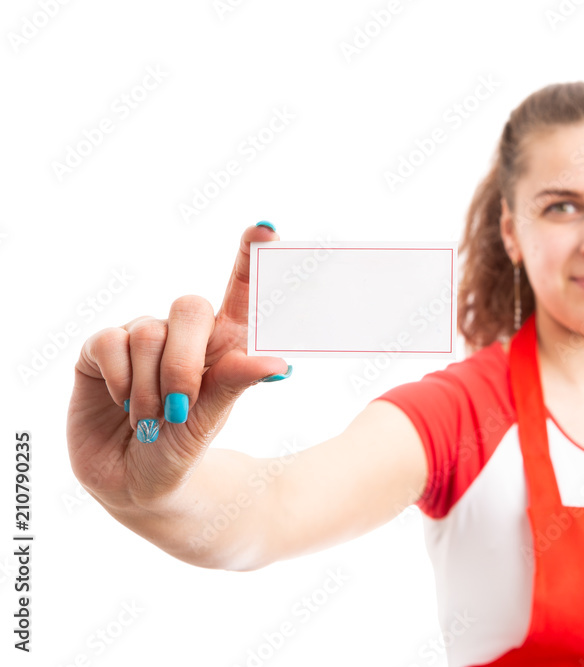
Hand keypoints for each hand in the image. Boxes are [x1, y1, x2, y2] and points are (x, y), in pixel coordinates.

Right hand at [67, 222, 291, 512]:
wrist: (136, 484)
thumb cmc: (183, 450)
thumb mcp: (210, 421)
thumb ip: (234, 385)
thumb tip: (277, 363)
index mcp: (224, 345)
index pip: (241, 290)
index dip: (252, 256)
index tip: (267, 228)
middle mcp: (183, 335)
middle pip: (191, 306)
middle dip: (186, 360)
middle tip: (181, 404)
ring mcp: (140, 339)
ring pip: (149, 330)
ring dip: (151, 384)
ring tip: (152, 417)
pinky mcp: (99, 352)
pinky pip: (110, 341)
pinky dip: (119, 378)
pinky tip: (123, 403)